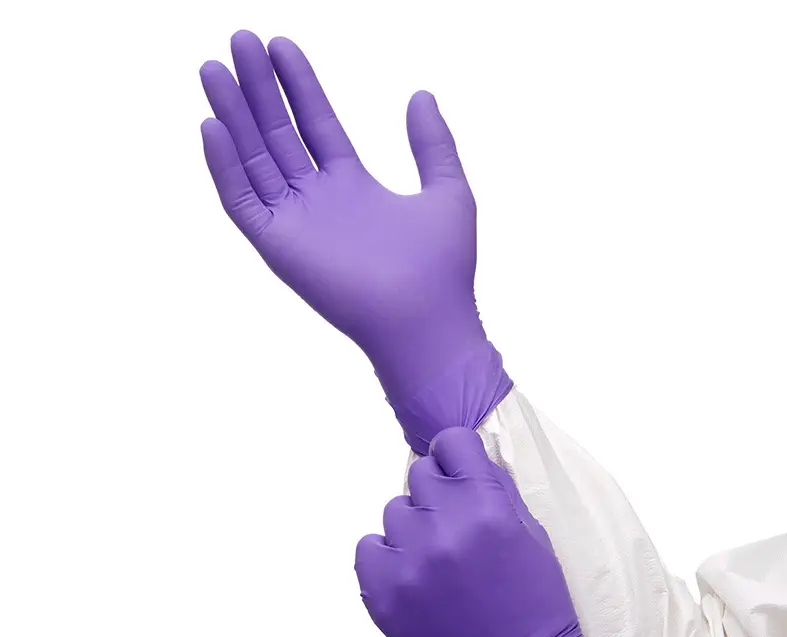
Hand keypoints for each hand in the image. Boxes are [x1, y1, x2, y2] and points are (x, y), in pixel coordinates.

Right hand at [200, 32, 510, 451]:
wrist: (428, 319)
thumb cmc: (443, 266)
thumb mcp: (447, 190)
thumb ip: (432, 143)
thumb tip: (421, 94)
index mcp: (352, 187)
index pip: (316, 124)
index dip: (298, 85)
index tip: (280, 44)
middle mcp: (318, 202)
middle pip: (278, 135)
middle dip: (258, 90)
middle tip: (239, 40)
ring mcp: (295, 224)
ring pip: (254, 161)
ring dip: (232, 116)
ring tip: (213, 69)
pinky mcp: (279, 247)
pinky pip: (241, 203)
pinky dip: (224, 167)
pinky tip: (212, 126)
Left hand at [355, 428, 610, 636]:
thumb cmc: (536, 605)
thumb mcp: (532, 535)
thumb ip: (496, 490)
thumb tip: (467, 459)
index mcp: (488, 508)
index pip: (452, 441)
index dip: (457, 456)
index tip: (459, 473)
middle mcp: (445, 528)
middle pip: (419, 473)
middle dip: (437, 493)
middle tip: (454, 526)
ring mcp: (410, 561)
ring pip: (394, 510)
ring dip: (414, 527)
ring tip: (437, 560)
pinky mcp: (383, 593)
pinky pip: (368, 546)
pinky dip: (386, 556)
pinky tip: (413, 575)